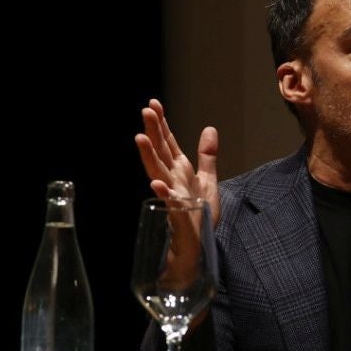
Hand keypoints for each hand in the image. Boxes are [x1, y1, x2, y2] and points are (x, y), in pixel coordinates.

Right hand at [136, 98, 220, 227]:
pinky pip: (169, 204)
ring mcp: (173, 198)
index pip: (168, 144)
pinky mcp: (178, 216)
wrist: (197, 247)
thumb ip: (206, 156)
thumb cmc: (199, 216)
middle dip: (154, 132)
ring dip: (149, 156)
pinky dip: (162, 194)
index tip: (154, 103)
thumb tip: (209, 128)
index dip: (162, 125)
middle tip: (146, 110)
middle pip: (161, 153)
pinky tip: (155, 184)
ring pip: (158, 173)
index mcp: (179, 172)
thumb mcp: (207, 181)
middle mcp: (172, 181)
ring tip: (140, 137)